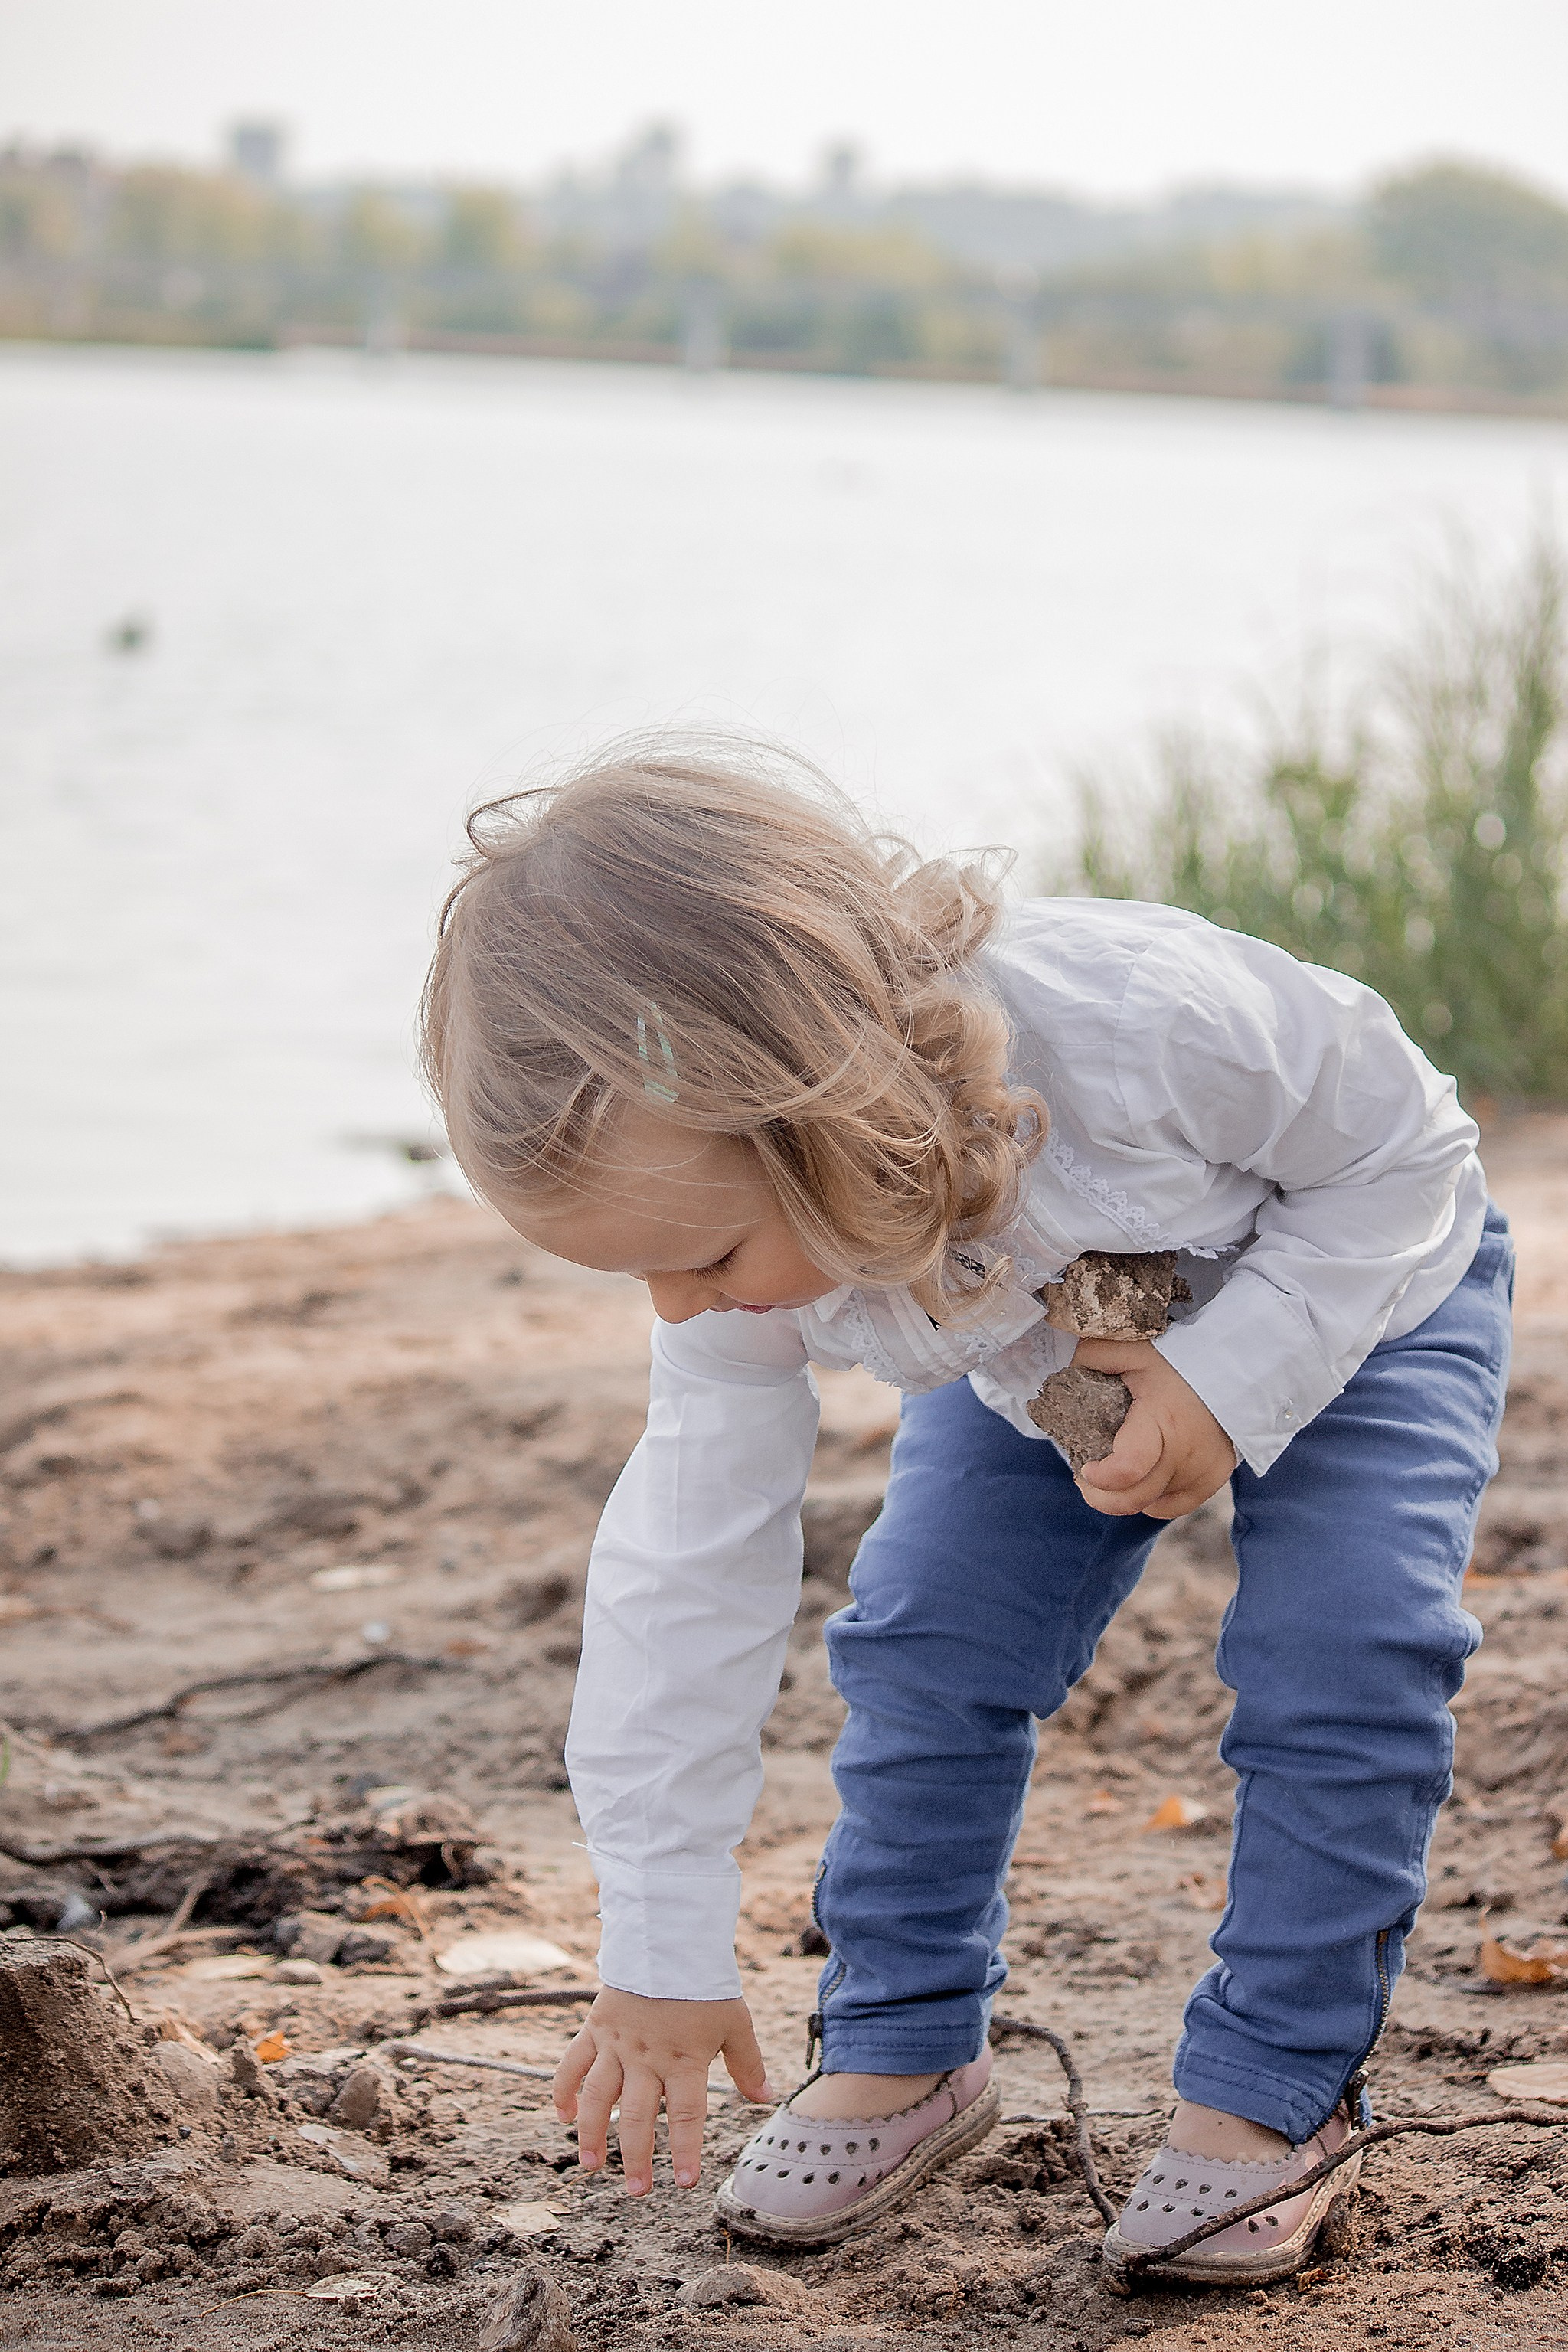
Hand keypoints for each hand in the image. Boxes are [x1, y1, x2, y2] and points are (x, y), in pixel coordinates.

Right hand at [553, 1989, 773, 2196]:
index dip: (686, 2150)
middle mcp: (647, 2057)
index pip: (686, 2114)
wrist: (668, 1938)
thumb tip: (766, 2099)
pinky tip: (563, 2116)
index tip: (685, 2184)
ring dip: (592, 2134)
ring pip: (598, 2097)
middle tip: (638, 2191)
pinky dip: (563, 2090)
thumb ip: (748, 2064)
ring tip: (591, 2166)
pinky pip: (573, 2064)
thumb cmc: (705, 1984)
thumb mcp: (735, 2022)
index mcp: (684, 2058)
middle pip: (637, 2116)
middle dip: (637, 2158)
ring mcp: (617, 2044)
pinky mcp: (595, 2028)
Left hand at [1069, 1338, 1236, 1519]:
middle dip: (1100, 1496)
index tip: (1084, 1467)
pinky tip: (1145, 1481)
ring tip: (1117, 1471)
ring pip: (1152, 1503)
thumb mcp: (1133, 1348)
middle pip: (1134, 1498)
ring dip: (1127, 1494)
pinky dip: (1154, 1500)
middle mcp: (1184, 1453)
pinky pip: (1175, 1506)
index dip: (1100, 1479)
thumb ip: (1094, 1356)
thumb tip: (1067, 1372)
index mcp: (1161, 1421)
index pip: (1128, 1471)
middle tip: (1086, 1479)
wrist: (1234, 1366)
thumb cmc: (1179, 1358)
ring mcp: (1203, 1470)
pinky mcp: (1215, 1477)